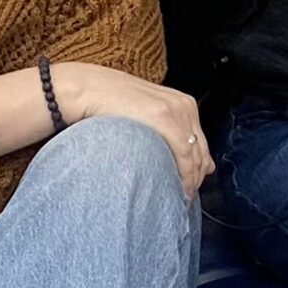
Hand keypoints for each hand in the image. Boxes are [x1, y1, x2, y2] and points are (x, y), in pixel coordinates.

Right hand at [51, 63, 214, 197]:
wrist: (86, 89)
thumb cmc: (110, 105)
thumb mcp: (147, 118)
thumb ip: (169, 134)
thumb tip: (197, 162)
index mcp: (184, 104)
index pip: (201, 144)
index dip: (198, 170)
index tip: (189, 188)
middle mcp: (184, 106)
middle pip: (200, 151)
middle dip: (195, 178)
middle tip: (184, 198)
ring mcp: (175, 109)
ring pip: (194, 154)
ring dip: (190, 180)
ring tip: (180, 198)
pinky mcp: (163, 116)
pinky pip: (183, 152)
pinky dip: (184, 174)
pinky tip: (178, 188)